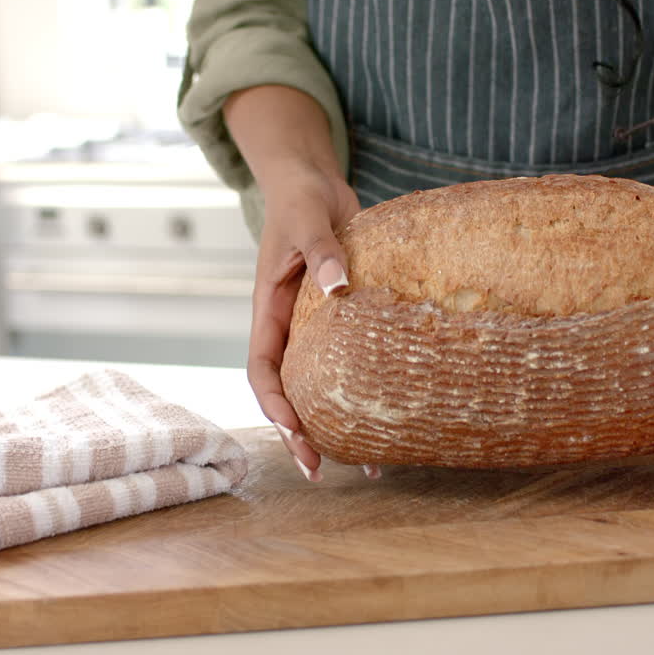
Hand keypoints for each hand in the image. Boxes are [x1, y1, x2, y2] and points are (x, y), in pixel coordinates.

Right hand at [247, 162, 376, 481]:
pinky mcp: (341, 322)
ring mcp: (313, 329)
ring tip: (362, 464)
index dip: (273, 404)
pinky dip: (363, 393)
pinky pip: (348, 365)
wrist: (315, 184)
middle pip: (287, 392)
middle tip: (318, 471)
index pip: (262, 369)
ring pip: (318, 387)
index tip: (293, 430)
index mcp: (269, 309)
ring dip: (333, 425)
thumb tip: (339, 287)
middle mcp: (288, 328)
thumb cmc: (303, 199)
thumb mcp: (308, 220)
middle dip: (298, 434)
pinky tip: (391, 420)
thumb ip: (322, 251)